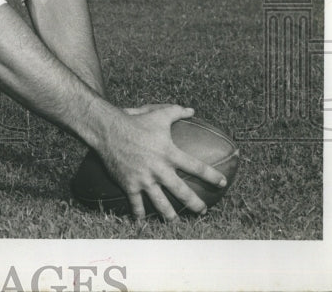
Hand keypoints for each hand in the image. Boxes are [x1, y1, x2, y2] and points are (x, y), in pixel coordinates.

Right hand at [96, 104, 227, 220]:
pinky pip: (136, 203)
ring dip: (170, 215)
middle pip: (182, 191)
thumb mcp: (158, 114)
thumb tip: (192, 110)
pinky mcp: (129, 184)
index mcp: (169, 153)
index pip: (196, 167)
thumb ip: (176, 112)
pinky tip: (143, 221)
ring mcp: (144, 179)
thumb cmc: (136, 121)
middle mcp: (159, 169)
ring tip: (176, 221)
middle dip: (195, 204)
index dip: (212, 176)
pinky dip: (139, 214)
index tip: (222, 183)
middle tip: (203, 211)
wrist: (108, 129)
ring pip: (161, 203)